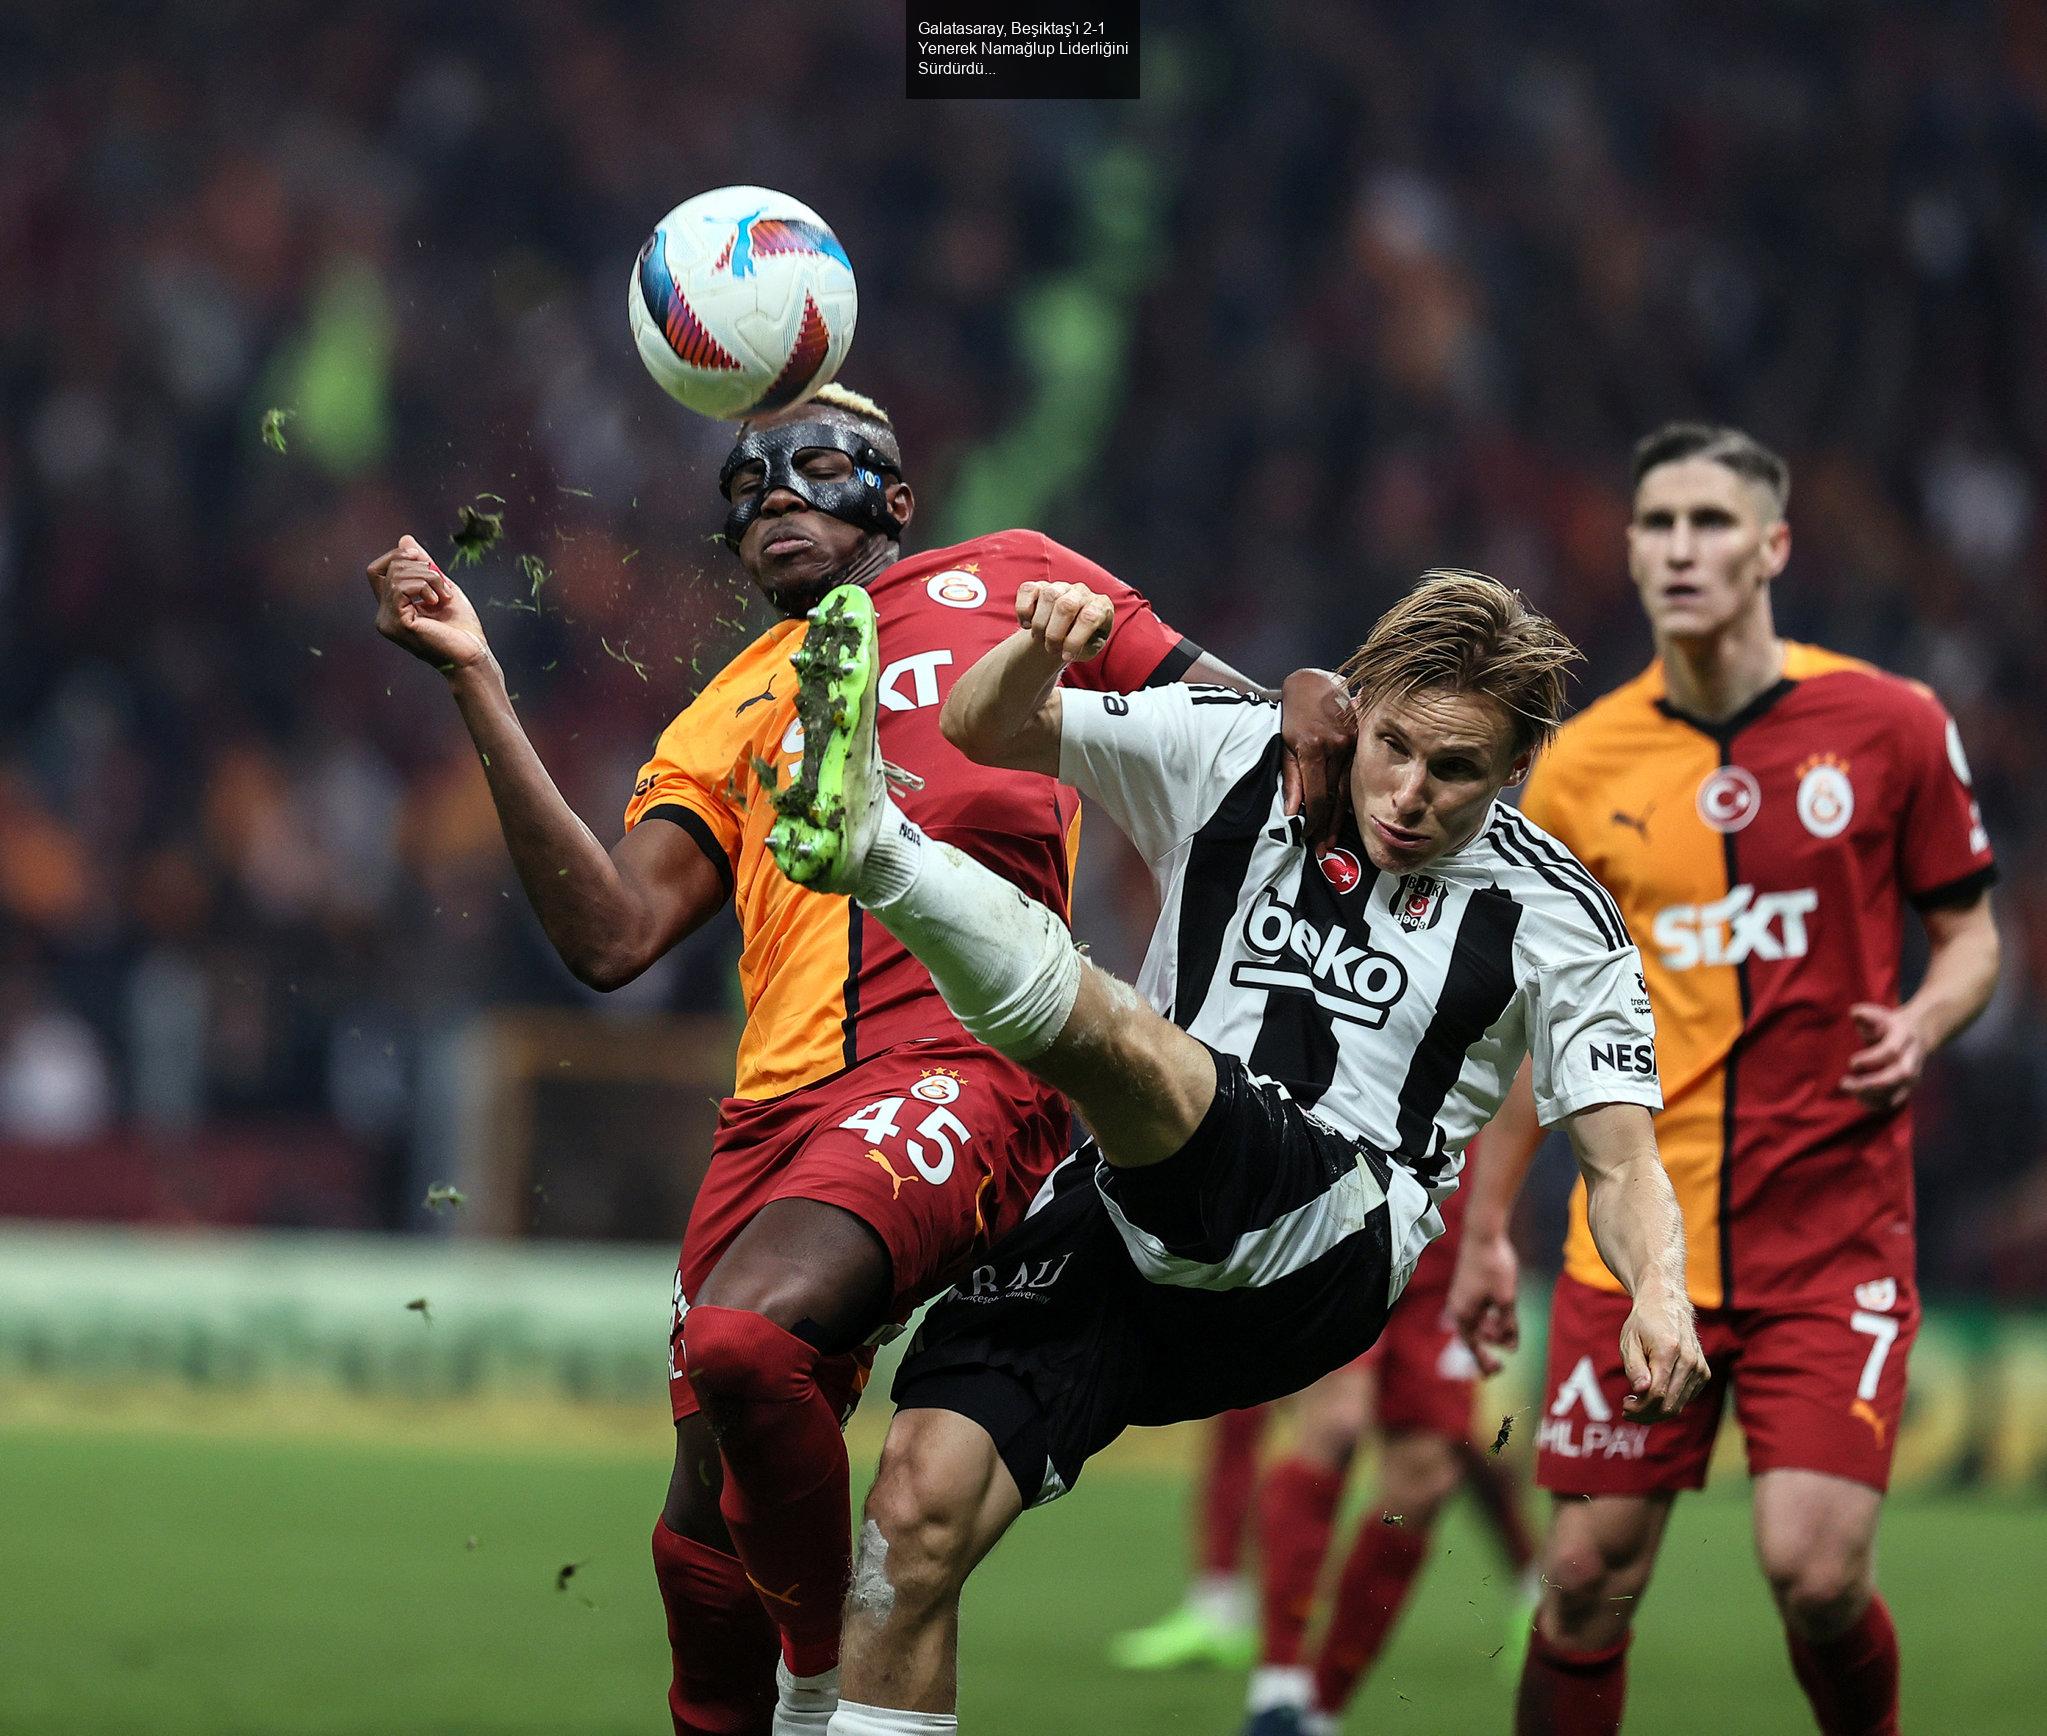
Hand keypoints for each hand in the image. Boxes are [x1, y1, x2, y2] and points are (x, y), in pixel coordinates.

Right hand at [367, 535, 491, 672]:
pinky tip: (437, 601)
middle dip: (420, 567)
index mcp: (392, 608)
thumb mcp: (441, 586)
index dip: (396, 556)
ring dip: (428, 577)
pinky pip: (400, 587)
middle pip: (389, 568)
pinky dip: (423, 586)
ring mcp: (387, 622)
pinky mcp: (396, 624)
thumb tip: (405, 540)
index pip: (377, 571)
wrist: (473, 654)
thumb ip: (422, 566)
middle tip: (443, 586)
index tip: (422, 558)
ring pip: (396, 576)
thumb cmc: (461, 627)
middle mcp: (384, 616)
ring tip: (444, 596)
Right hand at [1016, 580, 1113, 663]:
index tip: (1066, 657)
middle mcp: (1082, 592)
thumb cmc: (1083, 641)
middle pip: (1066, 605)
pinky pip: (1028, 590)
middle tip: (1051, 648)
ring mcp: (1061, 586)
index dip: (1074, 640)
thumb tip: (1072, 646)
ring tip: (1040, 639)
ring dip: (1039, 624)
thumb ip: (1087, 647)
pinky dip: (1024, 611)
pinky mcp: (1040, 585)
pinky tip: (1027, 625)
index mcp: (1100, 606)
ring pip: (1048, 596)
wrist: (1067, 632)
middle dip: (1054, 633)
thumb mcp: (1090, 649)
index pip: (1089, 618)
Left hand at [1279, 668, 1354, 848]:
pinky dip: (1351, 796)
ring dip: (1341, 817)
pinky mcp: (1362, 740)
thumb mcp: (1285, 744)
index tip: (1309, 837)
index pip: (1317, 795)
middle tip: (1323, 849)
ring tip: (1333, 839)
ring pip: (1349, 788)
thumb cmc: (1294, 715)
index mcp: (1313, 749)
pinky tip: (1347, 815)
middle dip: (1328, 826)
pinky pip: (1357, 774)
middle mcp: (1337, 747)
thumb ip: (1290, 778)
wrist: (1314, 683)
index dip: (1314, 820)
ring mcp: (1352, 743)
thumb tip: (1292, 811)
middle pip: (1335, 797)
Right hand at [1448, 1229, 1519, 1374]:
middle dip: (1491, 1343)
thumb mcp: (1506, 1300)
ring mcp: (1461, 1295)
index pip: (1472, 1346)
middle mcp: (1458, 1306)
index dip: (1484, 1361)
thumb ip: (1508, 1326)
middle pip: (1473, 1335)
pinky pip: (1476, 1310)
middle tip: (1508, 1348)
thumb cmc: (1494, 1266)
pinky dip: (1488, 1316)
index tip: (1496, 1372)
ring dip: (1491, 1329)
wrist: (1483, 1234)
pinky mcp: (1466, 1286)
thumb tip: (1511, 1348)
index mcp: (1464, 1313)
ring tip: (1508, 1329)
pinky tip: (1502, 1312)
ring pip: (1476, 1322)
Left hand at [1618, 1282, 1708, 1421]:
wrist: (1668, 1305)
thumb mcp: (1629, 1341)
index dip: (1640, 1407)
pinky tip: (1653, 1393)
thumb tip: (1642, 1390)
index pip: (1657, 1394)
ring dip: (1656, 1411)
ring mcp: (1700, 1368)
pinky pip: (1685, 1398)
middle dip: (1647, 1414)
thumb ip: (1634, 1366)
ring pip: (1678, 1405)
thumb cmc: (1643, 1323)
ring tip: (1637, 1401)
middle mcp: (1690, 1361)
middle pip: (1669, 1405)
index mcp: (1669, 1351)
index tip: (1625, 1406)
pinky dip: (1668, 1402)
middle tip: (1628, 1410)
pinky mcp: (1703, 1373)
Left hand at [1839, 1002, 1924, 1110]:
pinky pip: (1894, 1101)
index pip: (1891, 1052)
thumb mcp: (1880, 1014)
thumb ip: (1867, 1014)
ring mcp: (1912, 1076)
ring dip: (1871, 1096)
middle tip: (1844, 1083)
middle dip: (1871, 1083)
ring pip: (1897, 1092)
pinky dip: (1877, 1104)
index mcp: (1905, 1038)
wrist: (1918, 1033)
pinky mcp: (1908, 1087)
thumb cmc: (1890, 1024)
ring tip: (1849, 1091)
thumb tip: (1854, 1014)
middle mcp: (1912, 1059)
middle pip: (1898, 1076)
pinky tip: (1858, 1099)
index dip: (1871, 1059)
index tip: (1851, 1063)